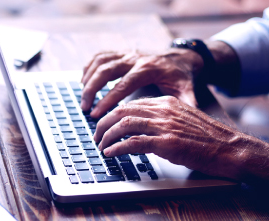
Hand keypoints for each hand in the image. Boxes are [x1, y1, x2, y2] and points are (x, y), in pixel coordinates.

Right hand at [80, 49, 202, 117]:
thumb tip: (186, 121)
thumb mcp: (186, 89)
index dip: (108, 99)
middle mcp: (135, 58)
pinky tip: (83, 81)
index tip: (97, 113)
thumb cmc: (181, 76)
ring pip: (100, 62)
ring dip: (88, 79)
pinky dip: (89, 67)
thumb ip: (185, 103)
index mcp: (148, 68)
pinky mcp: (122, 52)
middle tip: (85, 108)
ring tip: (82, 97)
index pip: (123, 85)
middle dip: (92, 89)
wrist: (182, 56)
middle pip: (106, 71)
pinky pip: (100, 56)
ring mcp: (127, 53)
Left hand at [94, 96, 248, 179]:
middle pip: (122, 111)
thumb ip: (164, 120)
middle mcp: (164, 110)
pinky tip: (111, 154)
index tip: (106, 124)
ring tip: (100, 146)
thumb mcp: (184, 121)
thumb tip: (142, 129)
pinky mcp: (166, 143)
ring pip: (123, 124)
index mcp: (168, 102)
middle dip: (104, 123)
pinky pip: (132, 142)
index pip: (132, 104)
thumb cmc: (210, 139)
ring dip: (107, 136)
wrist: (231, 148)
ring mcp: (165, 126)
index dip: (114, 114)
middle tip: (96, 135)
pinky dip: (117, 148)